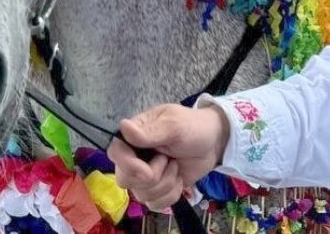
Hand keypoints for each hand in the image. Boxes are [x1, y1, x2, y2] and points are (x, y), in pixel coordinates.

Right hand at [108, 104, 229, 210]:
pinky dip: (171, 195)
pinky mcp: (157, 190)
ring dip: (165, 183)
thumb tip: (123, 127)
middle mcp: (135, 156)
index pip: (115, 152)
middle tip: (168, 161)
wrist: (213, 143)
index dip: (127, 165)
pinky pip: (155, 204)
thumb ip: (150, 131)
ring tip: (176, 166)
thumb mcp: (174, 125)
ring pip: (141, 194)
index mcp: (134, 135)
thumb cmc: (193, 127)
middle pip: (125, 179)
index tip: (147, 170)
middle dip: (151, 176)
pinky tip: (178, 179)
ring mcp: (144, 175)